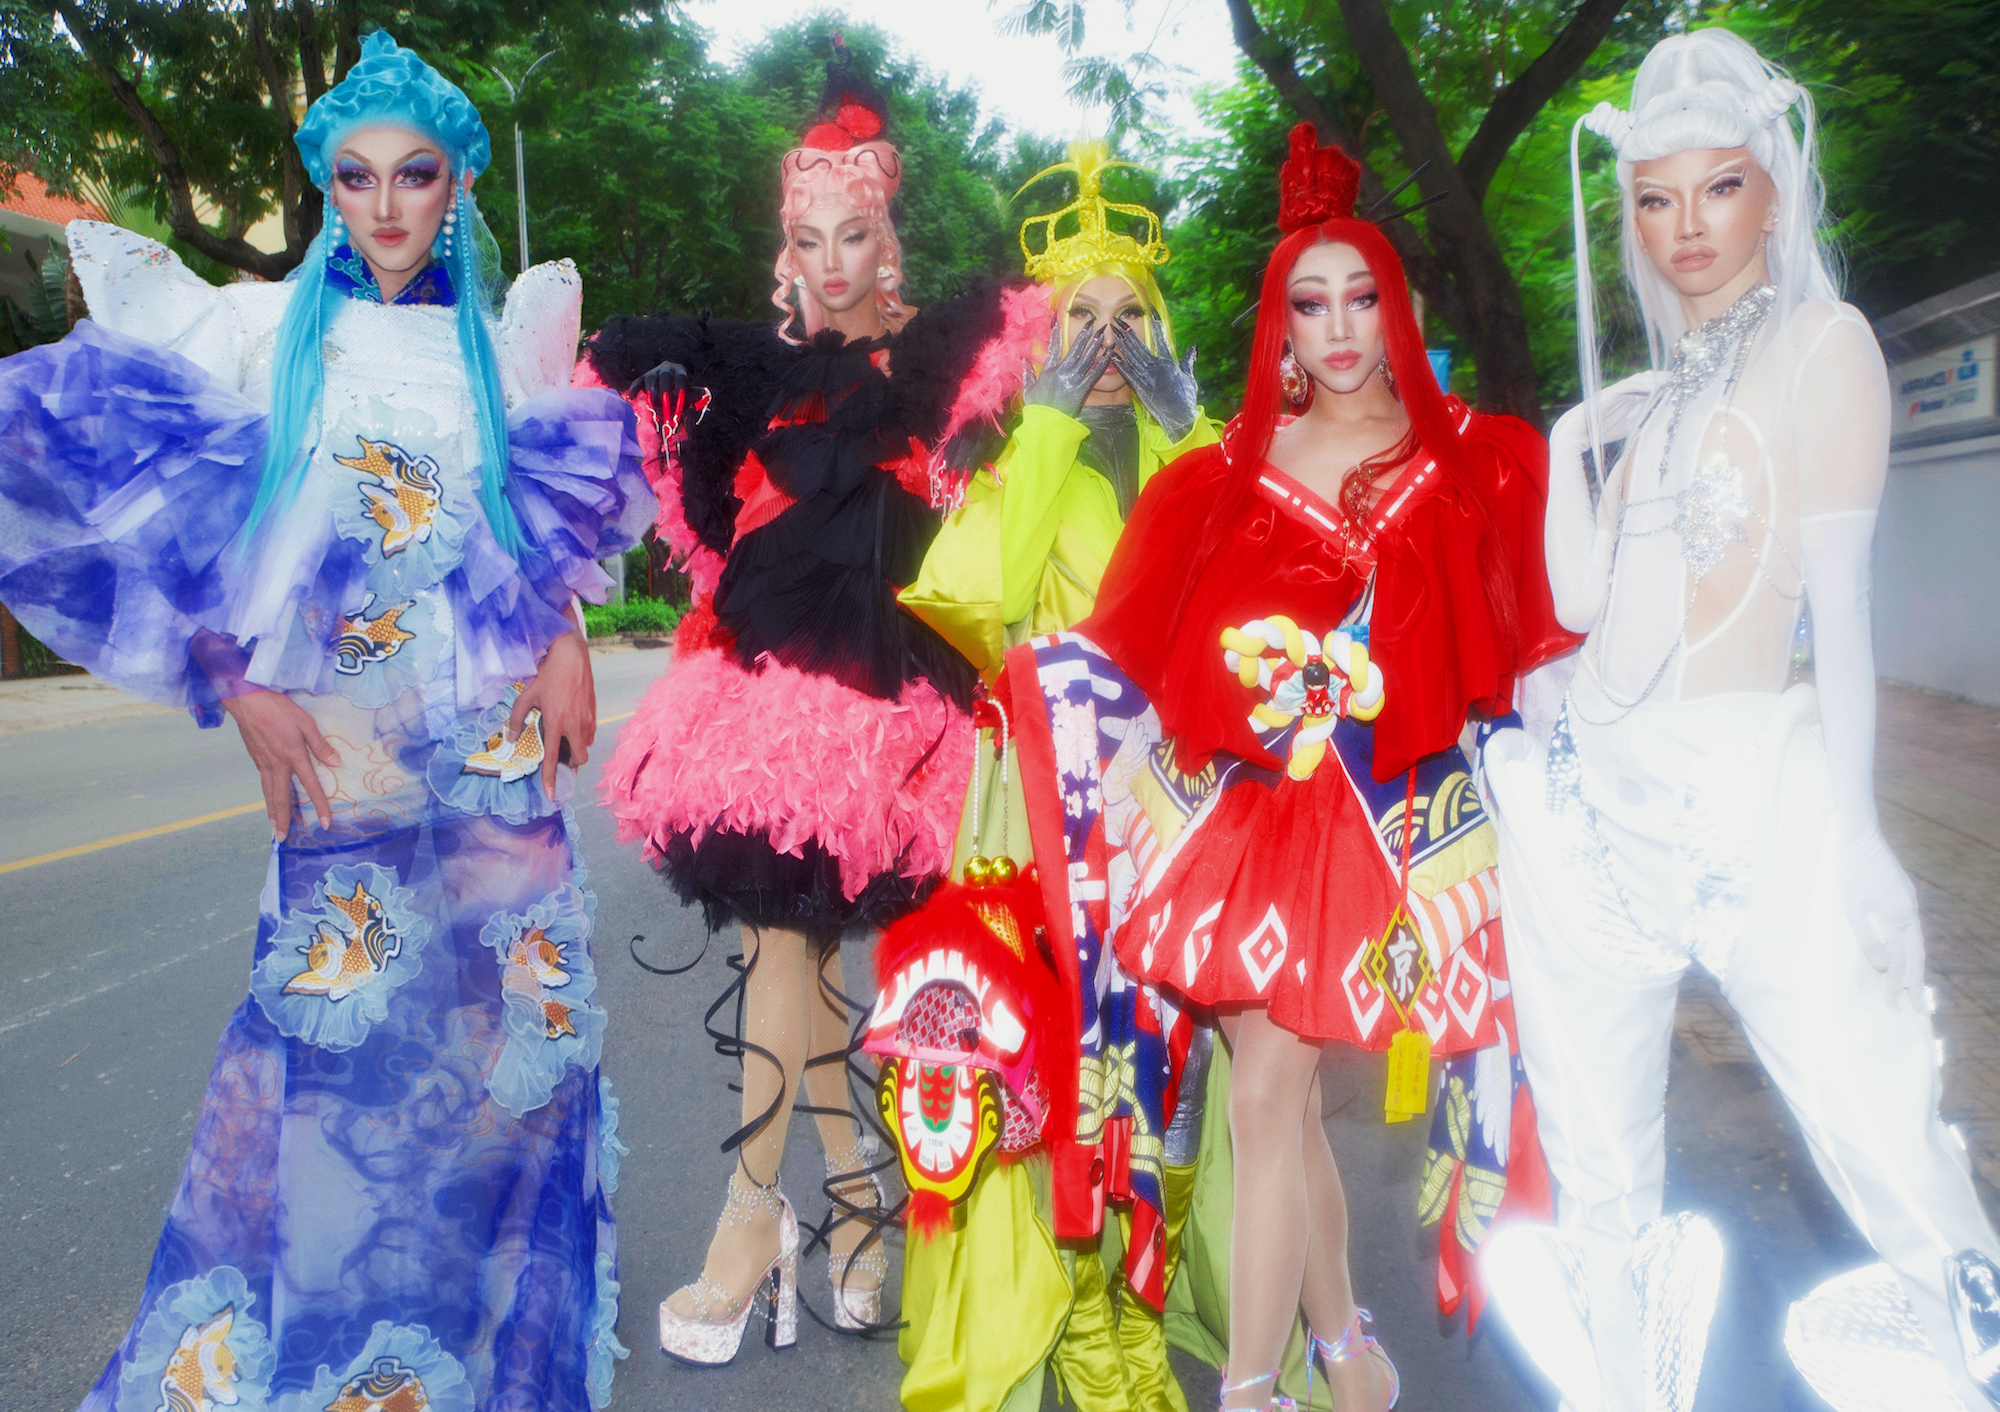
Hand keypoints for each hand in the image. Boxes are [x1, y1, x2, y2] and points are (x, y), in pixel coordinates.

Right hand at [224, 688, 338, 839]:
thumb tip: (336, 763)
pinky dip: (267, 796)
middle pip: (282, 798)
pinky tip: (270, 800)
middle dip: (284, 820)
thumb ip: (320, 744)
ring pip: (269, 793)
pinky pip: (263, 782)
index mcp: (293, 756)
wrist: (246, 700)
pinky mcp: (255, 758)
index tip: (326, 823)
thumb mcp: (305, 722)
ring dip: (272, 812)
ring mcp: (263, 763)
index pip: (310, 786)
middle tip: (282, 838)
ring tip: (274, 827)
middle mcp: (277, 765)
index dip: (320, 805)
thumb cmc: (278, 708)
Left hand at [511, 628, 595, 798]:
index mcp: (556, 723)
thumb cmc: (547, 676)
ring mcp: (587, 720)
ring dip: (576, 749)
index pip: (552, 758)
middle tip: (560, 758)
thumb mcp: (526, 696)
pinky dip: (582, 737)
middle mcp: (575, 725)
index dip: (551, 778)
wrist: (571, 658)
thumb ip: (517, 720)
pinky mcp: (594, 713)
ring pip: (586, 747)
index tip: (552, 793)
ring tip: (564, 739)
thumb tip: (512, 738)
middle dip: (571, 763)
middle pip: (579, 759)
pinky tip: (572, 726)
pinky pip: (590, 734)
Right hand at [628, 360, 705, 439]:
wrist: (668, 388)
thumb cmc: (680, 392)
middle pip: (665, 376)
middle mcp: (666, 369)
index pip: (681, 377)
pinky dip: (634, 389)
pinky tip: (632, 397)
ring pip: (651, 378)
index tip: (680, 397)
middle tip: (666, 401)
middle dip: (666, 389)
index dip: (680, 387)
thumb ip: (693, 394)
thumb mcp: (688, 391)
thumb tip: (702, 392)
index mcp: (680, 371)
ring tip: (653, 401)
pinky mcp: (642, 378)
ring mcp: (653, 372)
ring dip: (652, 390)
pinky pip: (637, 382)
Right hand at [1023, 318, 1111, 420]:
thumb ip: (1027, 374)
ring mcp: (1072, 381)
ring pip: (1085, 359)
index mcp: (1048, 371)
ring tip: (1102, 334)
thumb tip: (1023, 360)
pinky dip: (1102, 364)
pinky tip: (1109, 355)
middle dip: (1083, 335)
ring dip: (1094, 345)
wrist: (1046, 424)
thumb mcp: (1028, 390)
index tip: (1058, 322)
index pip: (1052, 348)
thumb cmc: (1037, 408)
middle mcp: (1061, 373)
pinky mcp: (1082, 390)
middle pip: (1074, 350)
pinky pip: (1094, 374)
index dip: (1055, 334)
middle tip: (1091, 323)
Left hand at [1109, 314, 1198, 442]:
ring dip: (1121, 345)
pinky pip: (1129, 375)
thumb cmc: (1186, 399)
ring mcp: (1148, 378)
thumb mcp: (1189, 377)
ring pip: (1132, 358)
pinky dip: (1121, 366)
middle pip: (1140, 346)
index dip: (1156, 325)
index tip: (1149, 312)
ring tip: (1113, 332)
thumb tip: (1194, 345)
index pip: (1161, 340)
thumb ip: (1189, 360)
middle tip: (1118, 320)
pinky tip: (1112, 356)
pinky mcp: (1141, 389)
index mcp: (1169, 363)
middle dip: (1128, 333)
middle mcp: (1158, 368)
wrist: (1181, 418)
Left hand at [1835, 826, 1925, 1002]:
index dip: (1897, 985)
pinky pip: (1911, 930)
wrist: (1858, 836)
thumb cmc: (1848, 870)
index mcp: (1898, 916)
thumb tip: (1882, 966)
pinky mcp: (1903, 897)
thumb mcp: (1850, 906)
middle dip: (1916, 984)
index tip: (1893, 1006)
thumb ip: (1866, 937)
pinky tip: (1902, 957)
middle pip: (1917, 956)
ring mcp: (1909, 903)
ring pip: (1917, 943)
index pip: (1900, 961)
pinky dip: (1909, 949)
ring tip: (1912, 990)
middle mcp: (1909, 912)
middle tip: (1918, 1010)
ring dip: (1914, 968)